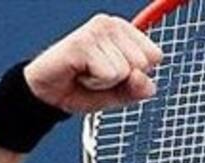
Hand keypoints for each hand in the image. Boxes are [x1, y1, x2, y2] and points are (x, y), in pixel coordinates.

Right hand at [24, 14, 162, 112]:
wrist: (49, 96)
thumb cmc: (85, 89)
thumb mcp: (120, 93)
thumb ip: (138, 88)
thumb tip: (144, 78)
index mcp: (124, 31)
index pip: (155, 56)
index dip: (137, 75)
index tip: (113, 74)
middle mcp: (111, 24)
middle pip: (142, 64)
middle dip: (122, 80)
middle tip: (96, 76)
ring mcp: (96, 30)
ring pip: (126, 70)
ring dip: (106, 83)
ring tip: (86, 75)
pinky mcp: (83, 42)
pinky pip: (109, 74)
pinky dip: (95, 83)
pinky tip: (79, 74)